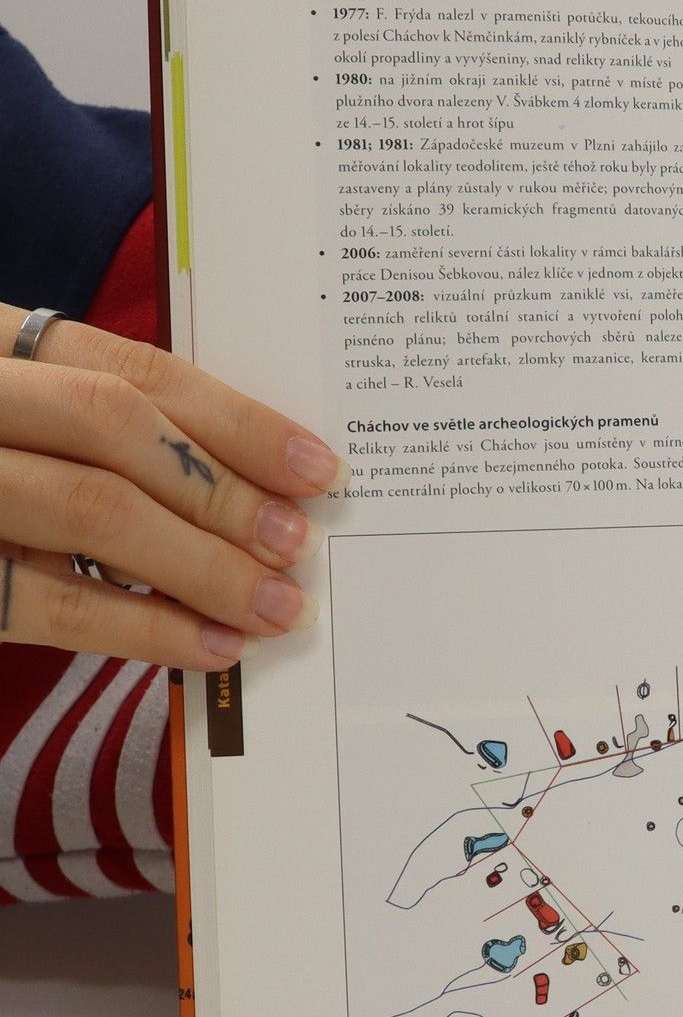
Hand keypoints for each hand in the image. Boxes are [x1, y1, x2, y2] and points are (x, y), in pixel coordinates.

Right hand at [0, 303, 345, 670]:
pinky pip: (40, 602)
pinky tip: (208, 647)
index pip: (132, 369)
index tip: (319, 467)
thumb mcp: (17, 405)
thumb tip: (249, 479)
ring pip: (86, 512)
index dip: (237, 419)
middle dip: (224, 491)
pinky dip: (137, 628)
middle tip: (299, 544)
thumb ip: (96, 420)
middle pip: (117, 430)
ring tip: (275, 606)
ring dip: (201, 565)